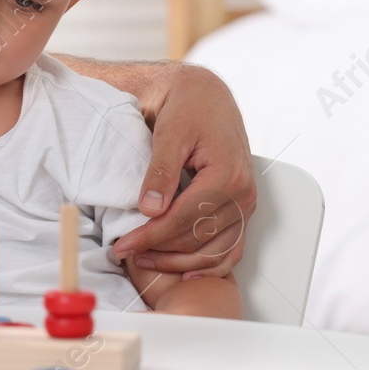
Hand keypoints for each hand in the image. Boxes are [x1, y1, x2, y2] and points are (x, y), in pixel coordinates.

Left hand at [112, 64, 253, 277]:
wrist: (207, 98)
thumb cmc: (190, 110)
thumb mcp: (170, 134)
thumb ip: (161, 172)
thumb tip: (150, 209)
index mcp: (227, 175)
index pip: (184, 220)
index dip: (150, 237)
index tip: (122, 245)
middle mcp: (243, 194)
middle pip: (198, 240)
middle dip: (159, 251)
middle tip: (126, 253)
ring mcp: (246, 204)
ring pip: (214, 252)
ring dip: (179, 263)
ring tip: (146, 261)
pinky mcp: (242, 209)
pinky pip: (231, 248)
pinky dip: (209, 265)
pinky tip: (185, 272)